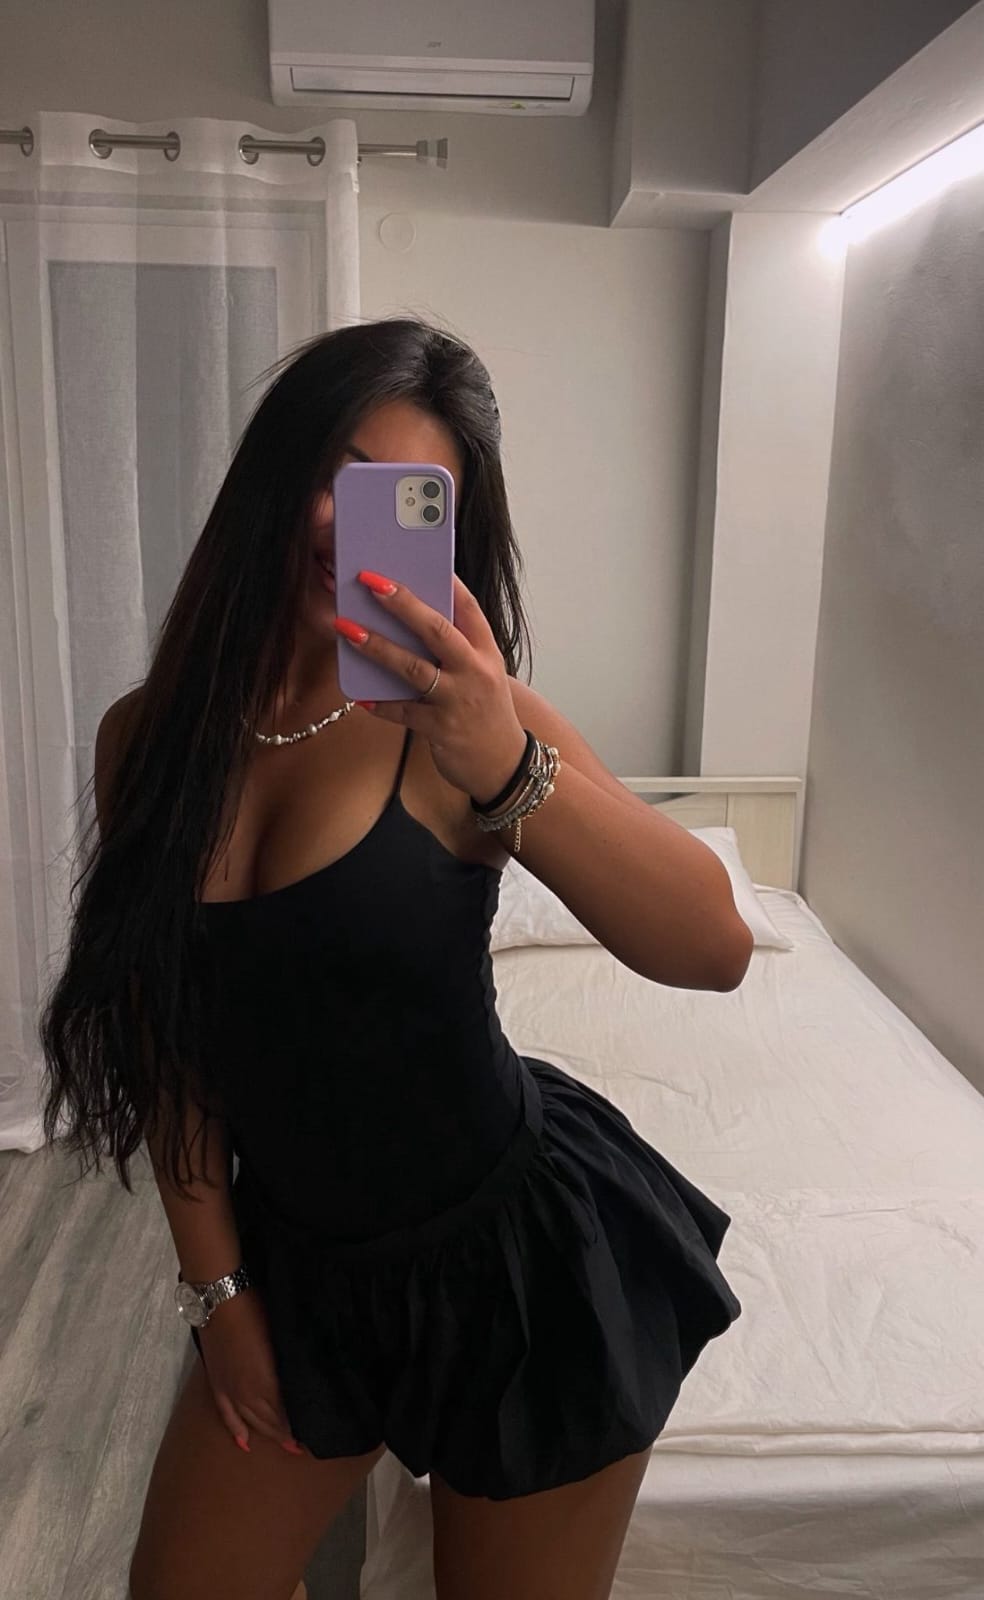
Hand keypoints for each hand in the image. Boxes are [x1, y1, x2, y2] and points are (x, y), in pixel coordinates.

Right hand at [197, 1286, 306, 1456]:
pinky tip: (245, 1443)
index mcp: (267, 1383)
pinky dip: (237, 1429)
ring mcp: (230, 1391)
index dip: (299, 1426)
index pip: (286, 1414)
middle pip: (270, 1422)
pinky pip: (227, 1415)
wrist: (221, 1298)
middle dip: (287, 1435)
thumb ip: (292, 1363)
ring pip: (251, 1421)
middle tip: (303, 1448)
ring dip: (268, 1435)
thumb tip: (305, 1378)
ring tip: (285, 1447)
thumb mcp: (281, 1337)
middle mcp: (248, 1394)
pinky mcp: (217, 1384)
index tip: (315, 1436)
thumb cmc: (257, 1310)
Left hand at [332, 570, 527, 805]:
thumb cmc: (485, 712)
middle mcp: (474, 671)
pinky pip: (402, 712)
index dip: (445, 582)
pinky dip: (380, 704)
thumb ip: (456, 649)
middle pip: (436, 630)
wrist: (503, 764)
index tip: (418, 558)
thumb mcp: (482, 674)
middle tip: (370, 582)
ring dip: (377, 647)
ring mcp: (458, 700)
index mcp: (485, 652)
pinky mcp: (441, 729)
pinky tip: (359, 696)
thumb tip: (410, 621)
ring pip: (412, 668)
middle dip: (401, 603)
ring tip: (347, 629)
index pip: (467, 608)